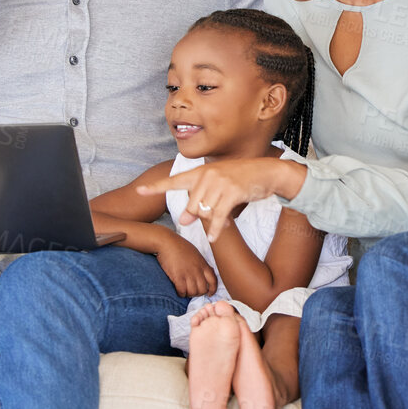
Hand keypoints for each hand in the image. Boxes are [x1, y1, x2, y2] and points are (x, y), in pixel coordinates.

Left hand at [137, 157, 303, 242]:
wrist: (267, 172)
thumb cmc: (242, 180)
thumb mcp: (219, 187)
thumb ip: (200, 201)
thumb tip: (184, 220)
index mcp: (201, 172)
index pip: (174, 181)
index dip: (156, 187)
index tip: (140, 191)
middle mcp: (208, 175)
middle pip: (192, 204)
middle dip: (197, 215)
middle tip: (206, 218)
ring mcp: (220, 182)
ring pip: (204, 210)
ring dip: (210, 221)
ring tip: (219, 223)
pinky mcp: (232, 192)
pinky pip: (218, 215)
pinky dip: (216, 228)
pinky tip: (214, 236)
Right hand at [154, 233, 218, 297]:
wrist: (167, 242)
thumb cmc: (180, 246)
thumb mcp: (196, 254)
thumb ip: (201, 264)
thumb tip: (203, 271)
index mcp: (203, 264)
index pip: (213, 280)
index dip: (212, 289)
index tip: (209, 293)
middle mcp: (197, 270)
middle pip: (203, 289)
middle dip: (198, 293)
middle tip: (192, 292)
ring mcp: (188, 274)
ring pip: (193, 292)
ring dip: (189, 294)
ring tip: (185, 292)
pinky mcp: (178, 276)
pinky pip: (182, 291)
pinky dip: (181, 294)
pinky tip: (178, 291)